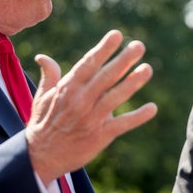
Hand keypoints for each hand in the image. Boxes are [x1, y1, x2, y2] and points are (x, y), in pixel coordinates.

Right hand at [25, 29, 156, 183]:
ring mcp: (91, 118)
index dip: (103, 49)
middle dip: (123, 60)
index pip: (88, 64)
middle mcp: (80, 101)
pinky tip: (152, 108)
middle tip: (139, 46)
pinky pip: (122, 124)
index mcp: (67, 88)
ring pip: (115, 97)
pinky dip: (137, 117)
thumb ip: (49, 75)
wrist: (40, 157)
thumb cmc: (42, 124)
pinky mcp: (100, 136)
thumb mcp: (41, 97)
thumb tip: (43, 57)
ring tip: (148, 69)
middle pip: (105, 76)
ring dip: (132, 83)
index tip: (117, 34)